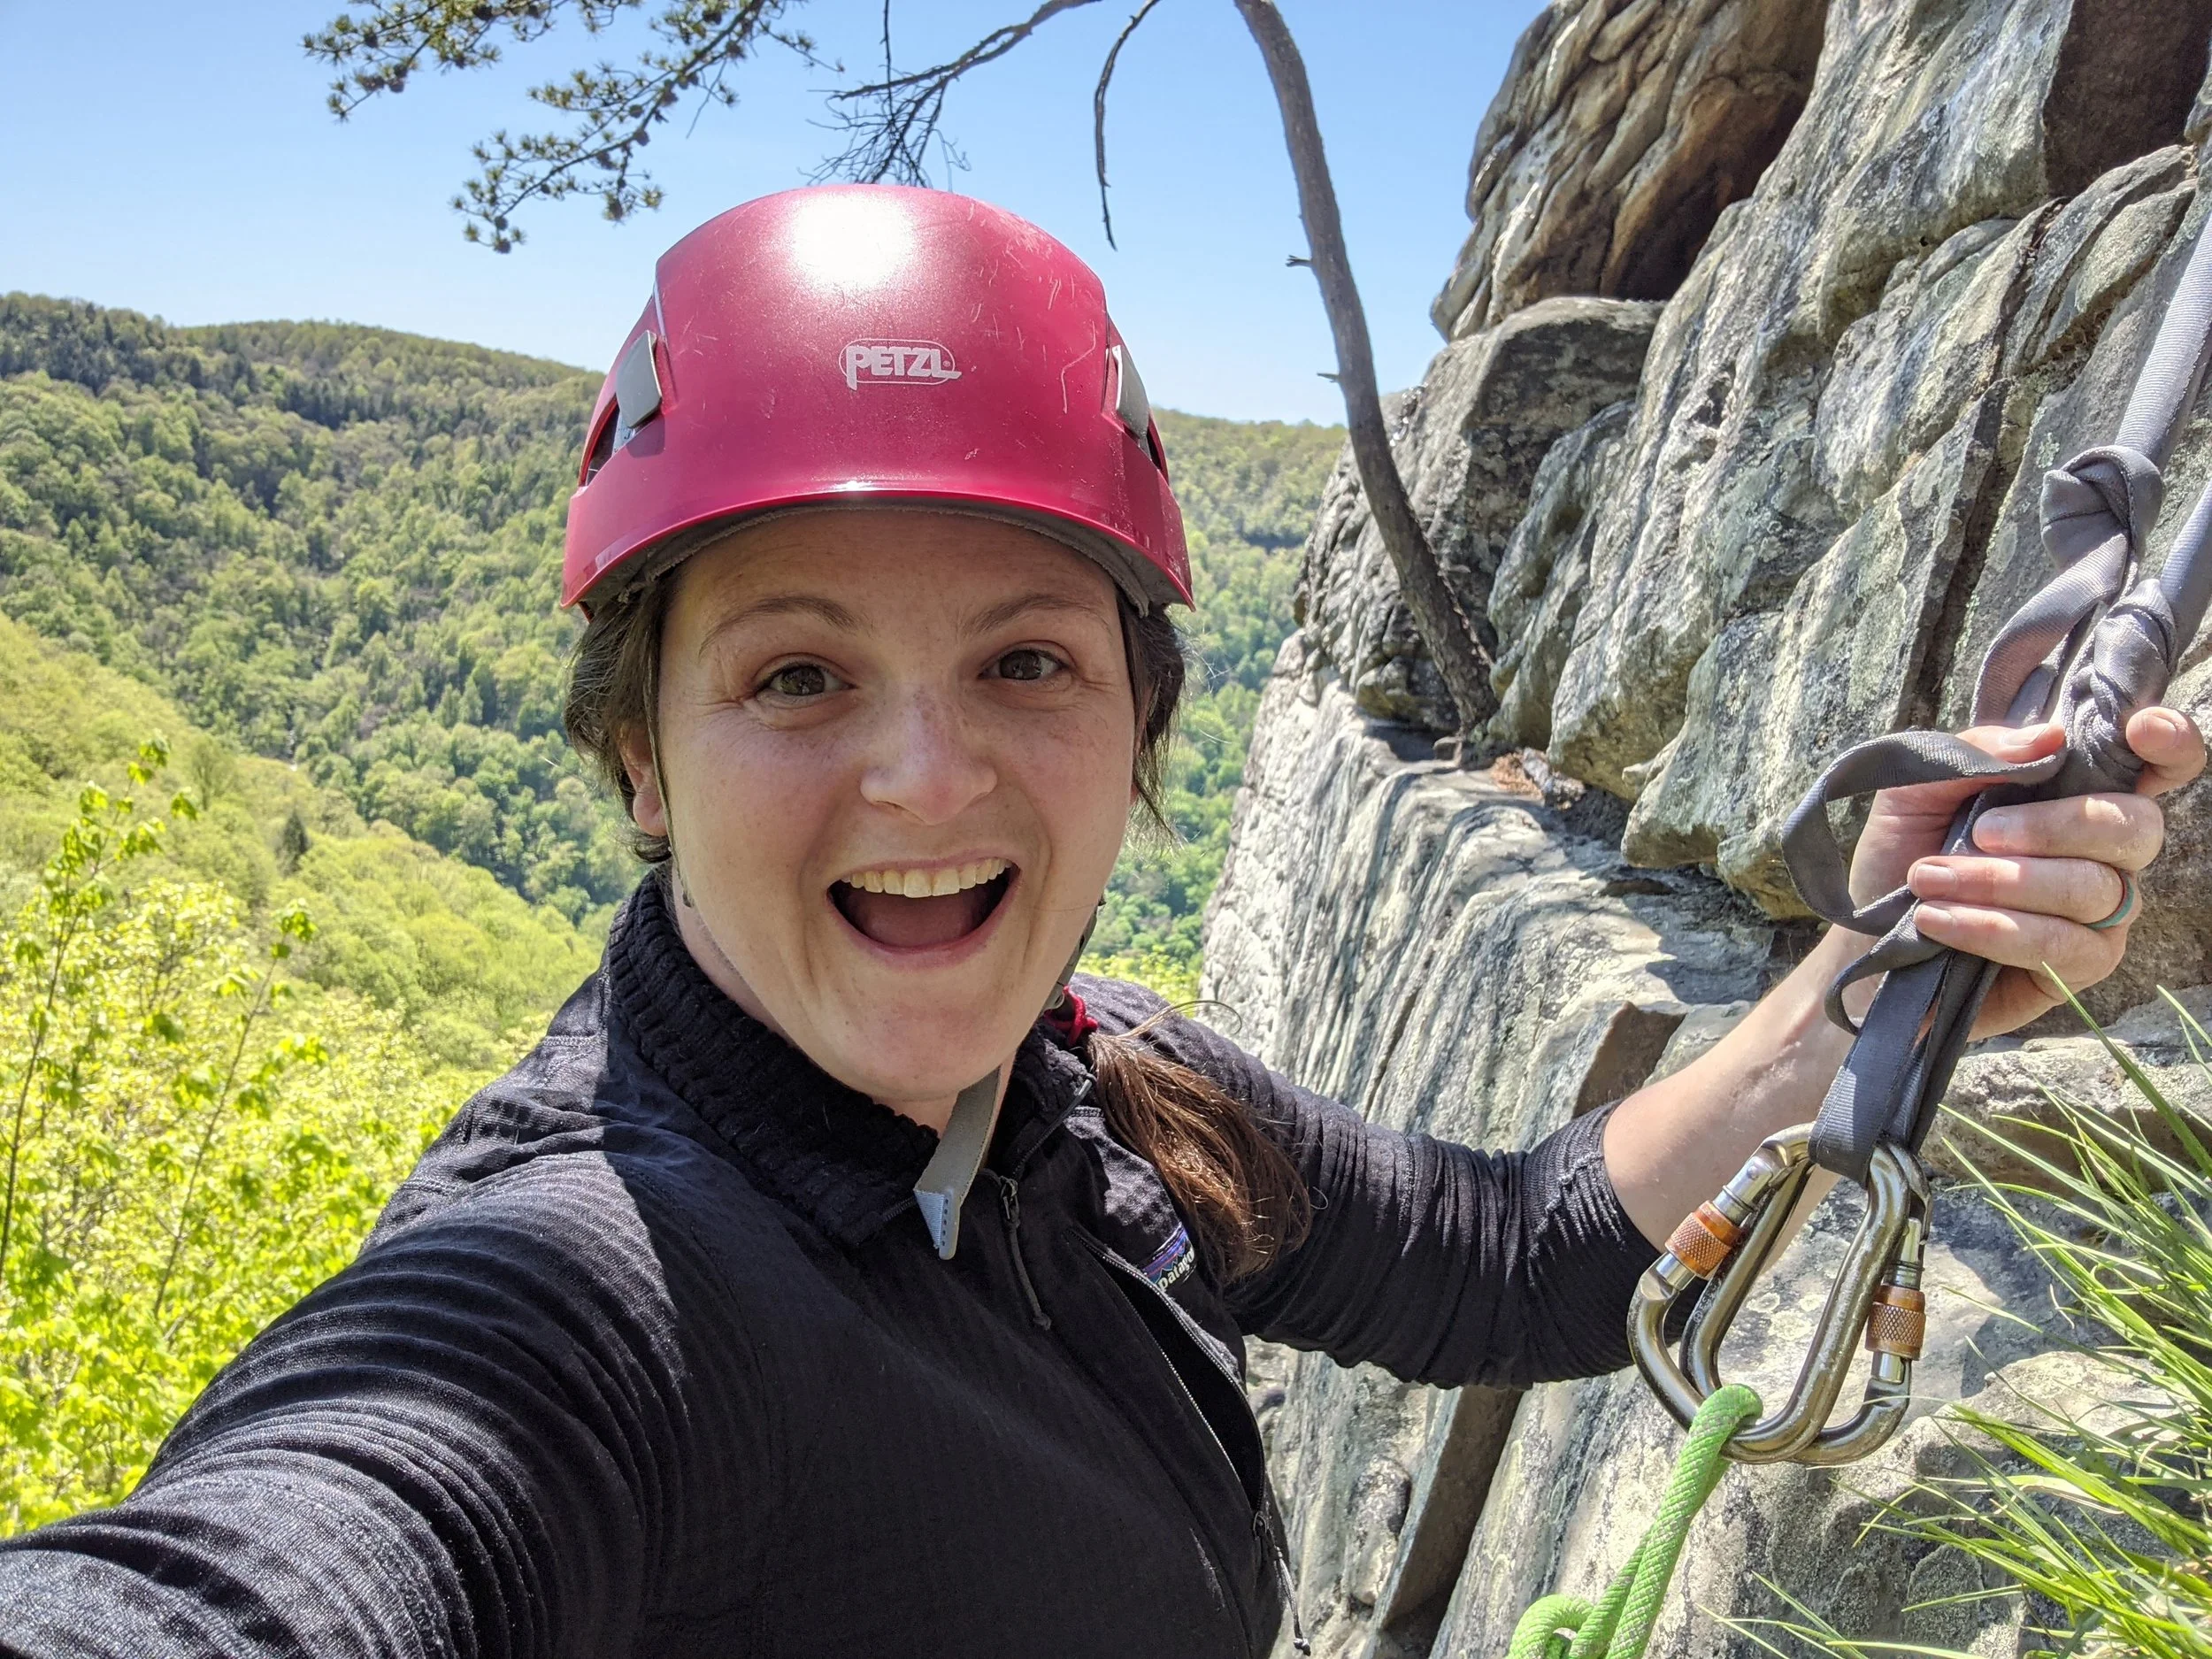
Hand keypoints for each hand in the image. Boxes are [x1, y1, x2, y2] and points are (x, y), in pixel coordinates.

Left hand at [1844, 707, 2205, 1036]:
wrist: (1863, 939)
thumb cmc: (1902, 855)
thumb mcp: (1915, 791)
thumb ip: (1975, 754)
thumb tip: (2049, 739)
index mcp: (2075, 795)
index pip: (2154, 767)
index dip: (2170, 745)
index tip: (2142, 729)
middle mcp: (2104, 852)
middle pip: (2135, 827)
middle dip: (2055, 826)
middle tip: (1981, 832)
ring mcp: (2101, 912)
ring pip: (2092, 888)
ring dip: (2000, 882)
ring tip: (1928, 878)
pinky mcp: (2080, 967)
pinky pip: (2062, 944)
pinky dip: (1994, 928)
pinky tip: (1938, 920)